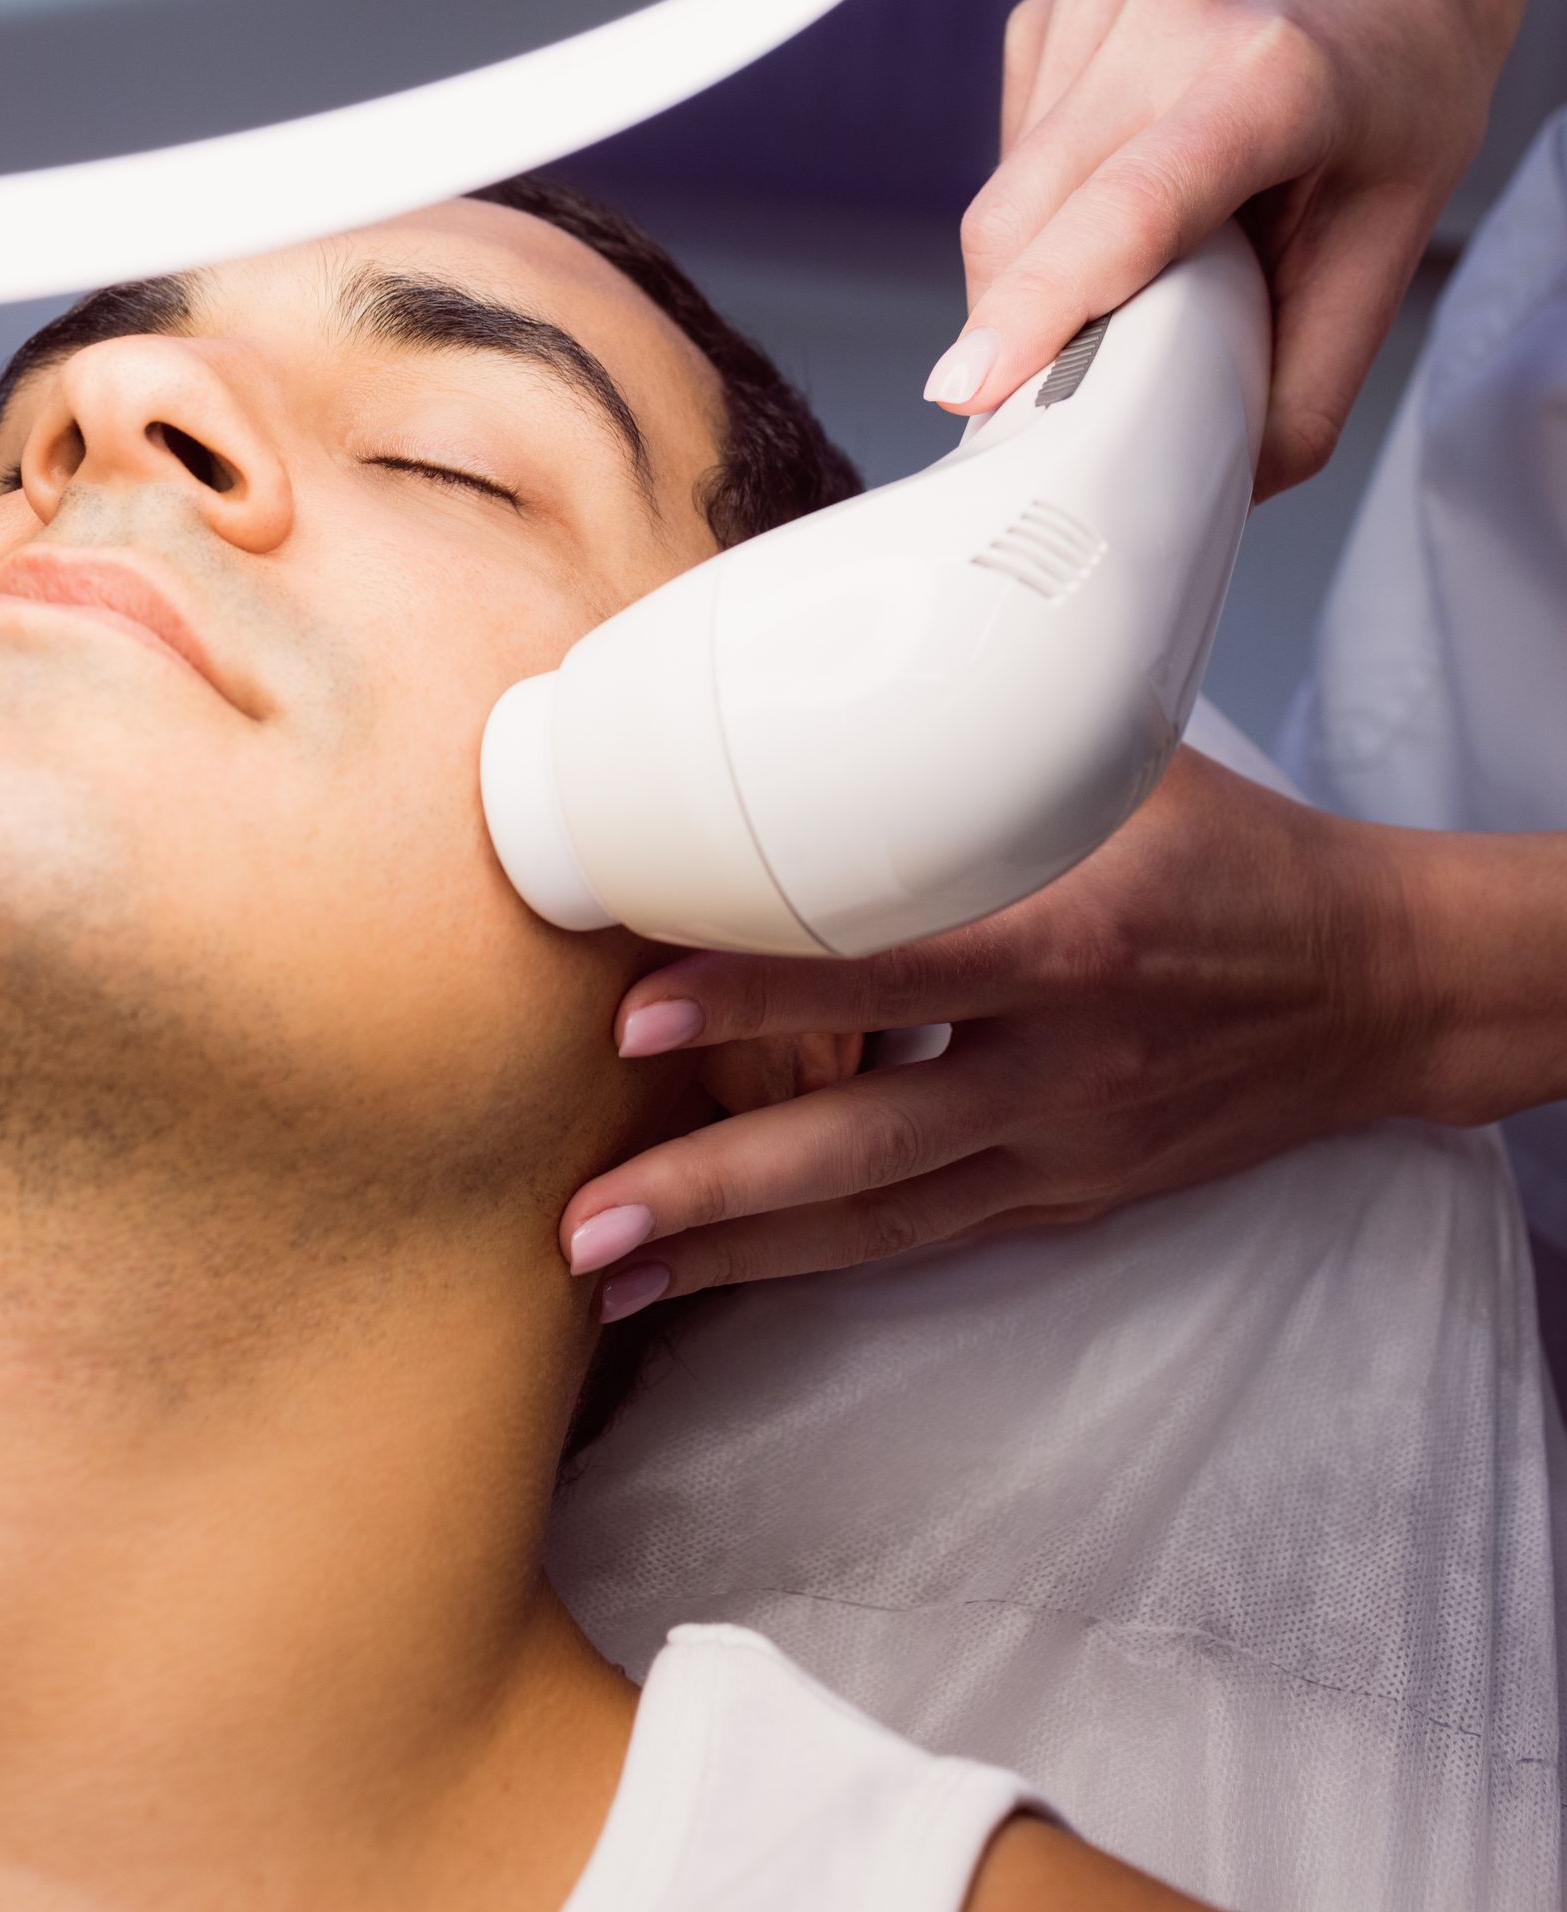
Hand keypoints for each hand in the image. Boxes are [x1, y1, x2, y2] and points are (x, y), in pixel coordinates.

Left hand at [560, 751, 1430, 1314]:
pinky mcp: (1072, 1199)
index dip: (758, 997)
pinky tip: (720, 1274)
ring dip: (735, 1253)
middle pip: (865, 1142)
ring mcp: (1067, 1147)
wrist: (1376, 983)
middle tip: (578, 1216)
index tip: (633, 1007)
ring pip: (879, 1218)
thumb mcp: (1118, 768)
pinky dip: (817, 1260)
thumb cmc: (1232, 850)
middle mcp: (1064, 1063)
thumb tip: (816, 680)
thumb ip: (974, 747)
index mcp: (1073, 936)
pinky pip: (926, 1239)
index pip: (888, 972)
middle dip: (713, 1184)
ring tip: (606, 1275)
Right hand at [928, 0, 1499, 495]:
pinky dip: (1043, 214)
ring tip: (1134, 265)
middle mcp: (1171, 24)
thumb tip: (1221, 487)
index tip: (971, 388)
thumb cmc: (1394, 105)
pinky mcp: (1053, 16)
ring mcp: (1100, 9)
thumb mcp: (1390, 255)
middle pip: (1026, 218)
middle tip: (1059, 393)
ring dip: (1034, 272)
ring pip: (1002, 199)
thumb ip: (1305, 383)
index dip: (1042, 304)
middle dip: (1016, 329)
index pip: (1131, 208)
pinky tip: (1117, 190)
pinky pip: (1005, 161)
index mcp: (1272, 80)